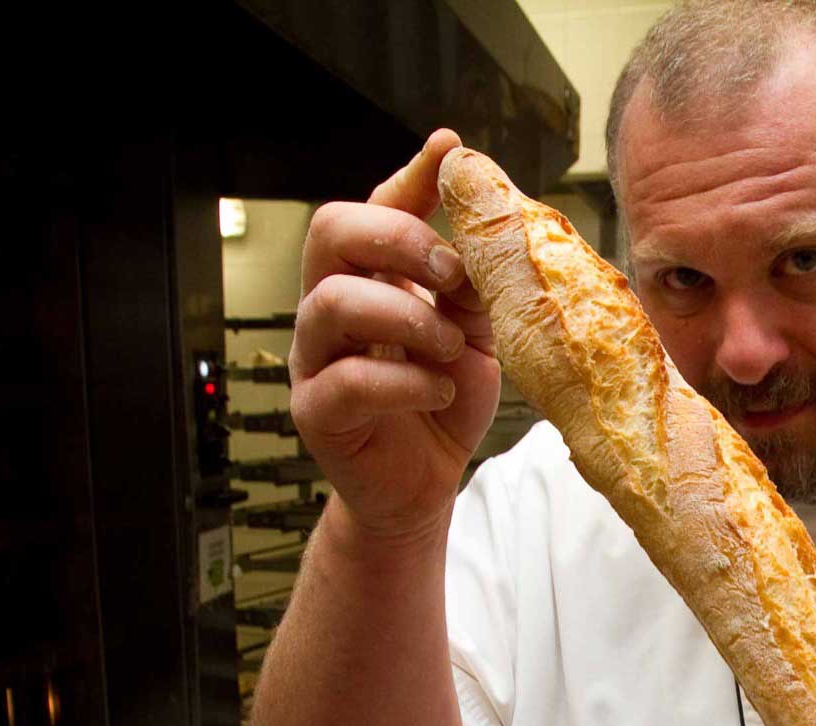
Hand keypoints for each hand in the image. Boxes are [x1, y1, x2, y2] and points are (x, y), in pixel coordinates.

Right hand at [289, 128, 501, 542]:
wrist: (425, 484)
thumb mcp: (476, 333)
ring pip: (332, 303)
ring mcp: (315, 357)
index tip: (448, 151)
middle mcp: (331, 306)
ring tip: (452, 344)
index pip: (376, 206)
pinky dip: (406, 381)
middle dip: (397, 238)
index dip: (409, 177)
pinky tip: (442, 390)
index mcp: (370, 276)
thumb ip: (477, 286)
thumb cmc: (443, 400)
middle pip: (330, 232)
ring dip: (406, 314)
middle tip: (449, 270)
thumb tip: (500, 227)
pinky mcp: (317, 412)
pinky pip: (347, 381)